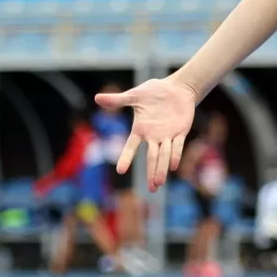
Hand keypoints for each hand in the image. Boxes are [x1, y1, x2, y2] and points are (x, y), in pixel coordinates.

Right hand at [95, 76, 196, 191]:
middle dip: (151, 172)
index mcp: (140, 129)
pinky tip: (172, 165)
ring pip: (164, 155)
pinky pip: (177, 145)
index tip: (120, 170)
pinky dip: (175, 154)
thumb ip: (118, 100)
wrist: (175, 88)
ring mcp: (167, 135)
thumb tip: (96, 98)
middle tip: (151, 189)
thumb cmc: (154, 92)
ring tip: (159, 184)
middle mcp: (153, 136)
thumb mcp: (134, 95)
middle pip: (151, 157)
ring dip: (162, 169)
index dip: (126, 157)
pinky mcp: (180, 131)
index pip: (131, 146)